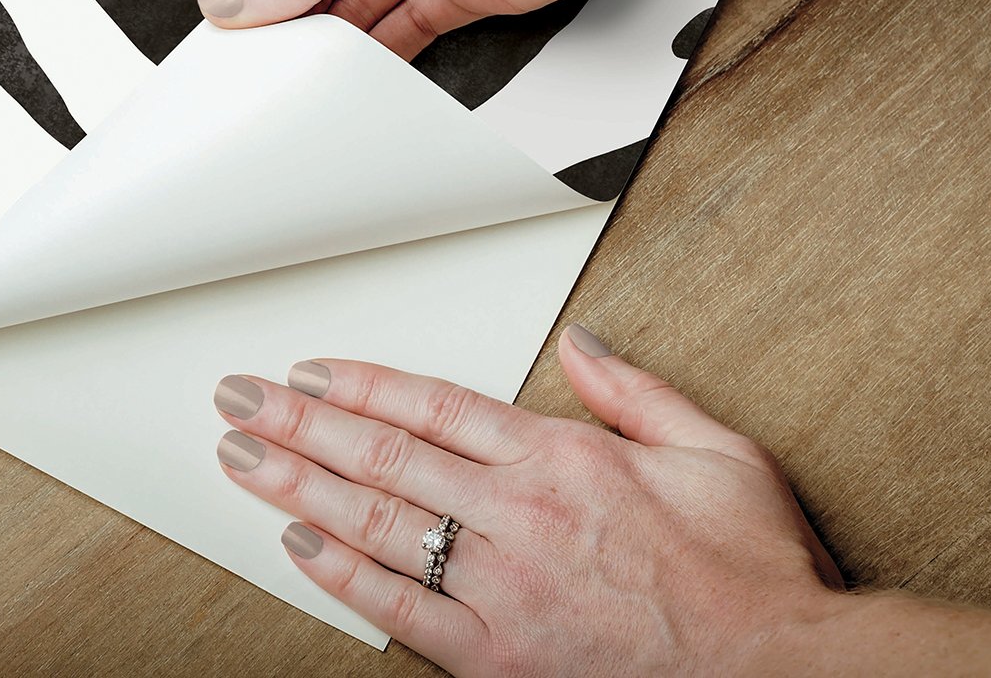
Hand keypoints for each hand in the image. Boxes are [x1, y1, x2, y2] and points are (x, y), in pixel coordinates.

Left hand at [212, 329, 990, 675]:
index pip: (432, 405)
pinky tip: (299, 548)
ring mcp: (505, 592)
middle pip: (384, 455)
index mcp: (562, 460)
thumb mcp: (717, 451)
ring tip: (241, 458)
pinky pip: (404, 614)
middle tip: (237, 399)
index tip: (307, 371)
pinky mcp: (503, 661)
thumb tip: (580, 344)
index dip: (359, 384)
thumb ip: (635, 391)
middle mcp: (521, 519)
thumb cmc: (753, 575)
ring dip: (297, 487)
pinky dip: (345, 579)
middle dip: (298, 424)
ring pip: (377, 525)